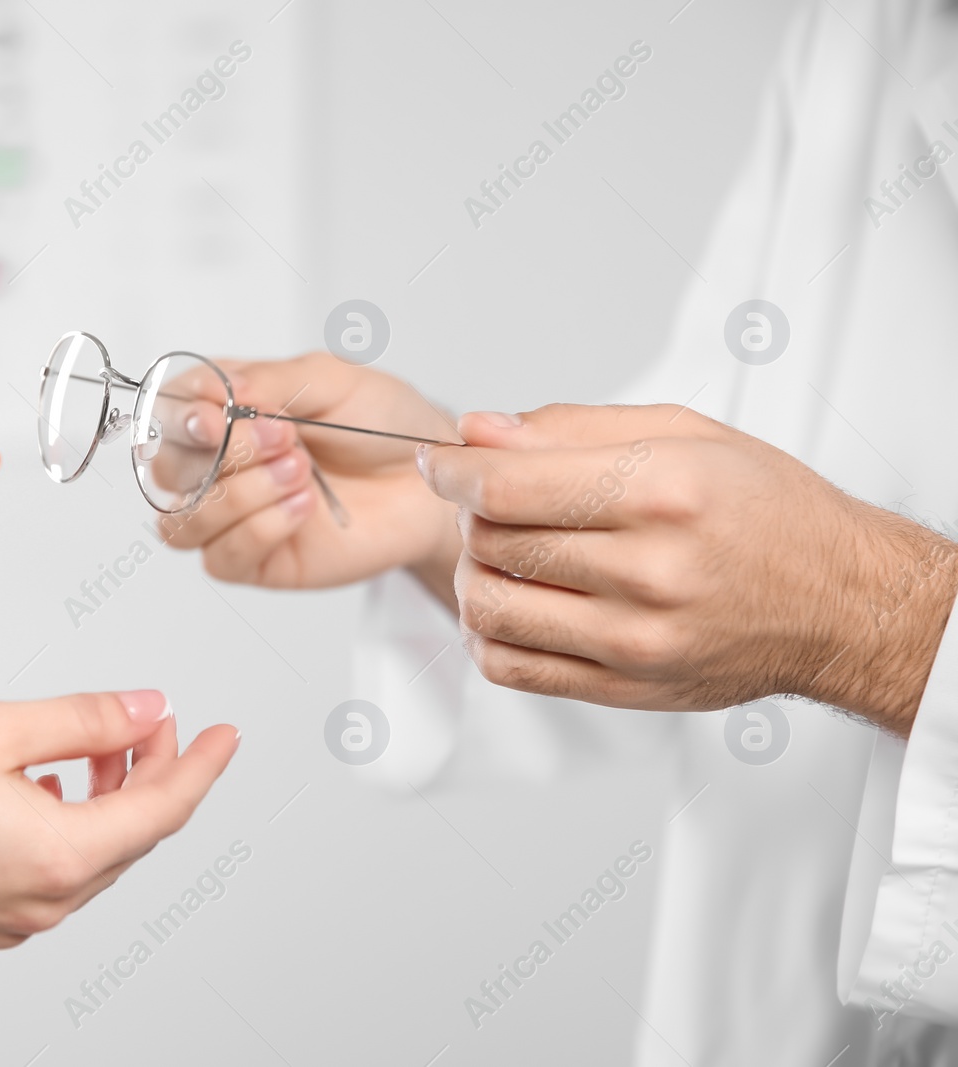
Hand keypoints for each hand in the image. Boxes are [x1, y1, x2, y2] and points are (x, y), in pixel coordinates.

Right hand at [0, 690, 238, 946]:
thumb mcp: (1, 728)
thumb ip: (89, 719)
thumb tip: (149, 711)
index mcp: (61, 856)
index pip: (165, 810)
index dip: (201, 765)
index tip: (224, 734)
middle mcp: (46, 901)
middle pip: (133, 835)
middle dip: (151, 773)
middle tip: (149, 721)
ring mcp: (14, 919)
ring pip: (94, 855)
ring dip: (109, 799)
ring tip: (95, 746)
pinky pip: (54, 873)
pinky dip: (68, 826)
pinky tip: (44, 786)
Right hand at [159, 353, 460, 596]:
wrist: (429, 481)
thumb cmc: (384, 426)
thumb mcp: (333, 380)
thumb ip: (273, 381)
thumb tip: (217, 390)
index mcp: (228, 409)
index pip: (171, 412)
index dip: (183, 416)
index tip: (216, 414)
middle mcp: (222, 464)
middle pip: (170, 469)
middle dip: (224, 453)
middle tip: (286, 438)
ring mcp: (235, 516)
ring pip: (184, 520)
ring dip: (239, 495)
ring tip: (301, 471)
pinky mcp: (258, 560)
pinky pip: (223, 557)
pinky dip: (258, 529)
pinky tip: (303, 507)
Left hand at [419, 404, 957, 733]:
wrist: (842, 604)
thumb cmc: (768, 513)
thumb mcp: (684, 434)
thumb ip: (569, 429)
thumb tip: (477, 432)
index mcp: (663, 493)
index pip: (509, 486)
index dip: (453, 471)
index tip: (439, 461)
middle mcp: (650, 572)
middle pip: (494, 542)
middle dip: (470, 513)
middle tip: (490, 501)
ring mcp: (636, 641)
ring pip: (490, 608)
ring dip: (473, 574)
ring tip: (501, 553)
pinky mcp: (626, 689)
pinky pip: (511, 668)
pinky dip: (488, 634)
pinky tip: (514, 604)